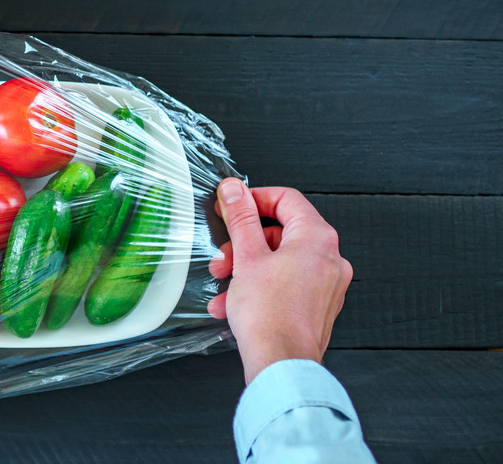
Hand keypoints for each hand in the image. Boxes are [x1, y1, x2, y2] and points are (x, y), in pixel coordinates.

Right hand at [207, 178, 352, 384]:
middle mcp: (330, 259)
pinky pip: (286, 284)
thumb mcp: (246, 257)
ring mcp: (327, 284)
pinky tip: (234, 303)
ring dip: (246, 269)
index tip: (232, 205)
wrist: (281, 363)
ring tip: (225, 285)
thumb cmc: (270, 316)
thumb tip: (234, 190)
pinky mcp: (318, 305)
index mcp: (317, 238)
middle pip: (281, 233)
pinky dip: (260, 287)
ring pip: (280, 261)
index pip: (286, 199)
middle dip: (244, 243)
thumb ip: (240, 218)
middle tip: (223, 255)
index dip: (253, 199)